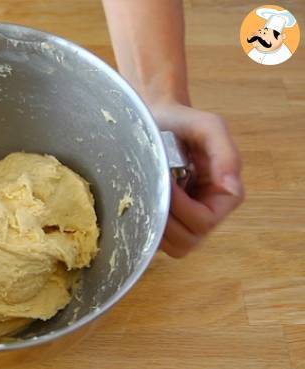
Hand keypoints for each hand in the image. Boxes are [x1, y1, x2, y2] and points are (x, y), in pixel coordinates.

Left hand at [150, 103, 243, 257]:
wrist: (153, 121)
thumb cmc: (180, 122)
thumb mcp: (207, 126)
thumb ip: (224, 152)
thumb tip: (230, 185)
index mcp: (224, 195)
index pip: (205, 222)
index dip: (182, 209)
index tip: (167, 184)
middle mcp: (208, 213)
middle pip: (188, 241)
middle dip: (165, 218)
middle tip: (151, 190)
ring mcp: (186, 222)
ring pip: (172, 246)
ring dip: (153, 224)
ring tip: (145, 195)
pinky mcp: (166, 224)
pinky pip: (156, 242)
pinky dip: (144, 228)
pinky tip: (139, 203)